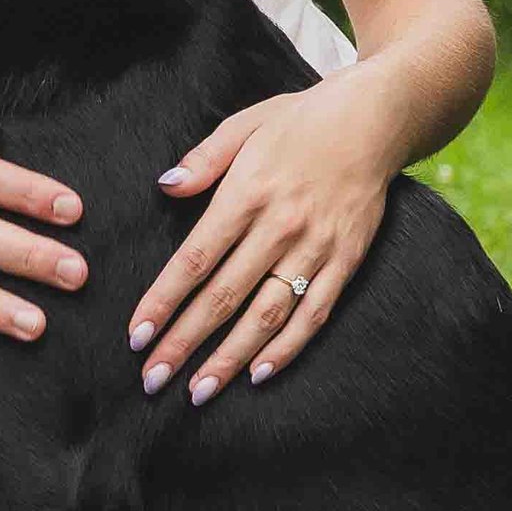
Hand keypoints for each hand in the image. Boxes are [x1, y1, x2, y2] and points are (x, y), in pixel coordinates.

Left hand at [129, 73, 397, 404]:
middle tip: (153, 379)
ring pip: (266, 316)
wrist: (373, 120)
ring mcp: (316, 249)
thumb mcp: (243, 124)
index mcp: (247, 193)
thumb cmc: (299, 121)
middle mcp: (280, 227)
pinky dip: (286, 349)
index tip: (137, 335)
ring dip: (230, 358)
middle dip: (185, 342)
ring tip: (198, 390)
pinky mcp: (346, 262)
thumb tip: (165, 187)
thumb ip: (203, 159)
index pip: (195, 259)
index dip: (164, 301)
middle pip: (223, 297)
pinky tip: (258, 374)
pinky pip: (313, 315)